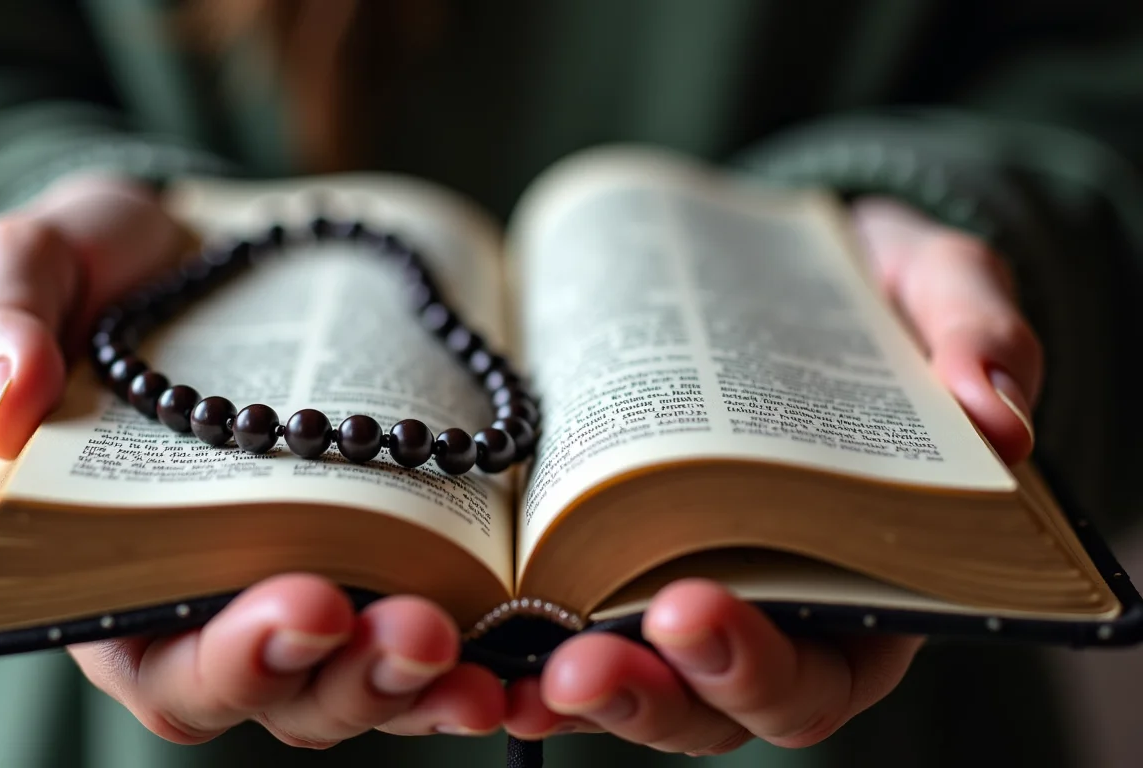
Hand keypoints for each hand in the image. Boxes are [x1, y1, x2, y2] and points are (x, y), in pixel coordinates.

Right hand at [0, 175, 503, 743]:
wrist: (205, 258)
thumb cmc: (106, 277)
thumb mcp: (33, 273)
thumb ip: (2, 326)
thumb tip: (8, 403)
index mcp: (116, 578)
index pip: (168, 662)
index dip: (235, 656)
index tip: (304, 608)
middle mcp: (218, 605)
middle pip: (289, 692)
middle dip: (355, 679)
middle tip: (420, 632)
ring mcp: (311, 584)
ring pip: (368, 679)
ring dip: (430, 684)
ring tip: (489, 663)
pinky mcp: (383, 551)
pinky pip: (432, 622)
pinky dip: (482, 646)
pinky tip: (532, 637)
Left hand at [503, 197, 1042, 752]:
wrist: (798, 281)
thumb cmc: (882, 302)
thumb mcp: (941, 296)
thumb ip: (977, 339)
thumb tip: (998, 415)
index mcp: (871, 589)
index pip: (820, 672)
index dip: (758, 664)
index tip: (692, 610)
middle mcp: (779, 614)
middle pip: (711, 703)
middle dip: (644, 693)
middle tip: (577, 665)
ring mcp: (694, 591)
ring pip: (633, 682)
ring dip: (565, 689)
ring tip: (503, 670)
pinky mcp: (623, 555)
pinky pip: (574, 626)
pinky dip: (522, 644)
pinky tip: (470, 628)